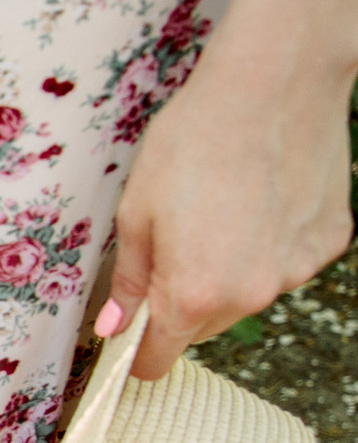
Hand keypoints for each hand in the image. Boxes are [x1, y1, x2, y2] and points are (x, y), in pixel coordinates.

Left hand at [102, 41, 352, 378]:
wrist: (272, 85)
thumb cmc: (192, 143)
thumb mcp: (137, 213)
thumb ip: (129, 280)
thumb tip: (114, 328)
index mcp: (194, 294)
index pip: (161, 356)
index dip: (139, 356)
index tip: (130, 347)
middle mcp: (252, 294)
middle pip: (204, 325)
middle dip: (182, 303)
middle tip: (172, 247)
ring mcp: (297, 269)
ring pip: (247, 294)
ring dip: (228, 274)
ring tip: (219, 213)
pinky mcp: (329, 241)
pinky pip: (286, 261)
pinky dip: (270, 245)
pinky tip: (261, 198)